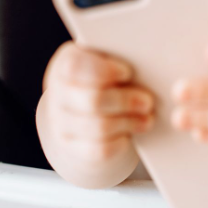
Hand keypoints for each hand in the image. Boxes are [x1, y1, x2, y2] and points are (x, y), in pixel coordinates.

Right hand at [38, 41, 155, 167]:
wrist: (85, 112)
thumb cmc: (105, 78)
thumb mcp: (107, 62)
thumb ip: (119, 57)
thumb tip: (149, 61)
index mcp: (65, 63)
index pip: (76, 67)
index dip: (104, 71)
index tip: (128, 73)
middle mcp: (59, 93)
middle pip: (92, 100)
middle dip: (125, 101)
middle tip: (148, 101)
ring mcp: (62, 123)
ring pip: (99, 127)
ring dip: (128, 122)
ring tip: (147, 119)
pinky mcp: (72, 148)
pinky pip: (99, 149)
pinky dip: (120, 142)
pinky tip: (131, 133)